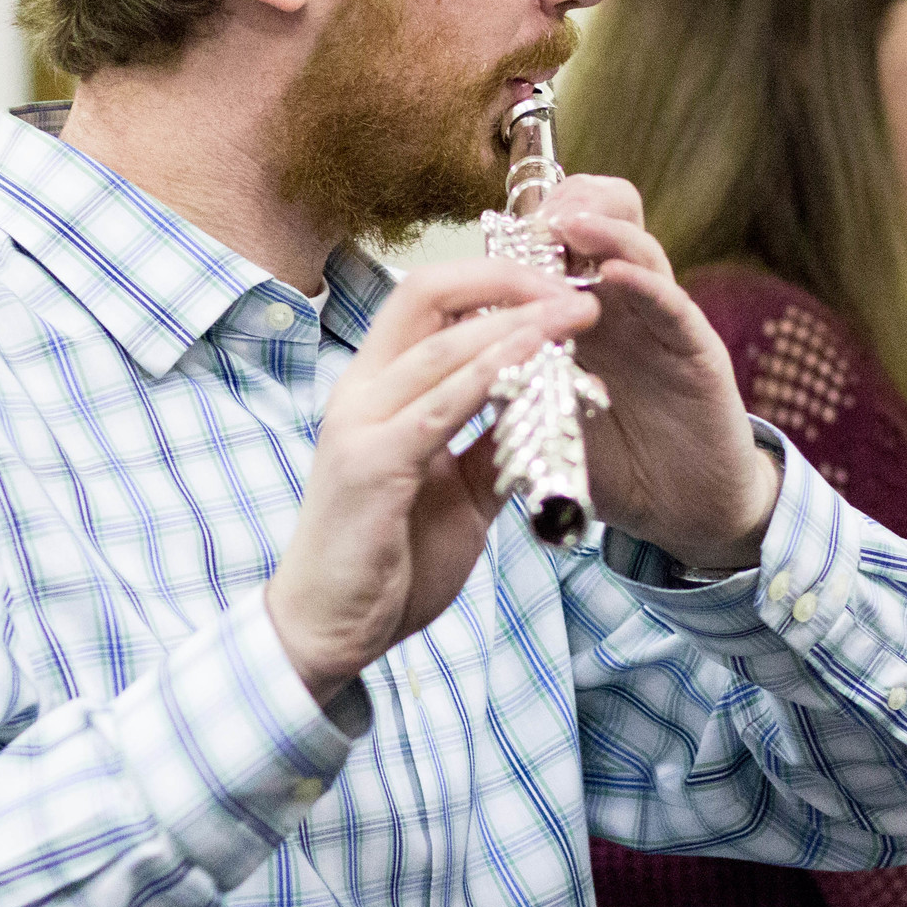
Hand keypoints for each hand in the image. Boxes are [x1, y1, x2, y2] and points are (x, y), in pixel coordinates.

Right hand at [264, 259, 596, 701]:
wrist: (330, 628)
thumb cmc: (389, 558)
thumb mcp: (459, 490)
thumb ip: (492, 442)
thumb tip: (545, 404)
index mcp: (376, 387)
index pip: (429, 298)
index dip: (494, 277)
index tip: (557, 286)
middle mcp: (360, 391)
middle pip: (427, 294)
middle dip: (508, 278)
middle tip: (576, 287)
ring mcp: (359, 424)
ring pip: (440, 347)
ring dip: (515, 323)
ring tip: (576, 313)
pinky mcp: (370, 466)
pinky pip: (437, 409)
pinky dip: (488, 378)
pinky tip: (532, 361)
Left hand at [529, 176, 781, 569]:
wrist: (682, 513)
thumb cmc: (613, 464)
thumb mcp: (544, 418)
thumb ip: (509, 381)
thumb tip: (446, 356)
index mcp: (587, 317)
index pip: (565, 246)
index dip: (534, 227)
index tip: (498, 227)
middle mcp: (627, 309)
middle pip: (609, 226)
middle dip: (573, 206)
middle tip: (538, 214)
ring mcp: (664, 326)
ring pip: (641, 253)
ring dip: (603, 232)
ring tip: (567, 223)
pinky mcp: (699, 353)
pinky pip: (675, 307)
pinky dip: (647, 286)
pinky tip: (617, 275)